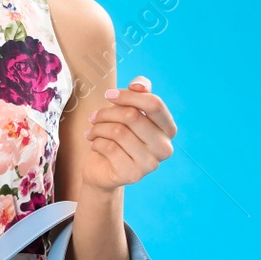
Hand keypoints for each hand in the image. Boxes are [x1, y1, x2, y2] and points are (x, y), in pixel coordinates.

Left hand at [81, 76, 176, 191]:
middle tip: (94, 117)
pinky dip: (96, 142)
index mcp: (168, 129)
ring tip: (92, 130)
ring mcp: (150, 164)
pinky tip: (94, 144)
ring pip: (118, 131)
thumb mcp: (128, 110)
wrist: (103, 168)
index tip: (109, 95)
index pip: (154, 104)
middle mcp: (164, 148)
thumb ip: (138, 93)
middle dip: (107, 113)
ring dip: (98, 128)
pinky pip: (109, 148)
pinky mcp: (132, 175)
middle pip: (132, 116)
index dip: (129, 95)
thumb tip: (139, 85)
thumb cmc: (118, 135)